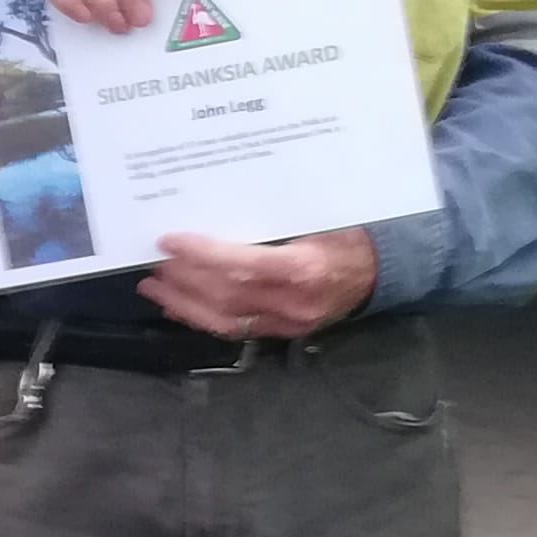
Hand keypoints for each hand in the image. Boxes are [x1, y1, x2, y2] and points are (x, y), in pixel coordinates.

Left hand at [140, 229, 377, 342]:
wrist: (382, 268)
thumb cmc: (350, 231)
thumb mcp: (318, 213)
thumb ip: (272, 216)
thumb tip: (215, 204)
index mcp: (306, 268)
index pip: (244, 267)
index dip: (203, 256)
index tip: (171, 240)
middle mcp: (295, 302)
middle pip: (228, 297)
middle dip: (185, 280)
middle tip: (154, 260)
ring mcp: (290, 323)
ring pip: (226, 322)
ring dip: (184, 304)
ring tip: (154, 286)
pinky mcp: (285, 333)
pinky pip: (236, 330)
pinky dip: (203, 318)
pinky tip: (180, 306)